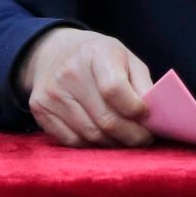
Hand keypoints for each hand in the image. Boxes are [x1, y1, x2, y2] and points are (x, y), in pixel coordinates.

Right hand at [18, 27, 154, 146]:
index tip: (147, 117)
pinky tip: (103, 138)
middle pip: (105, 119)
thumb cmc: (98, 57)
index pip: (115, 89)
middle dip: (131, 136)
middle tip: (144, 139)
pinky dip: (93, 145)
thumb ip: (141, 84)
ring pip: (91, 135)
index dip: (135, 109)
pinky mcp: (40, 110)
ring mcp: (51, 93)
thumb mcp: (124, 58)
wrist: (53, 51)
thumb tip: (155, 116)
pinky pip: (73, 141)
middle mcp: (69, 72)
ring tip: (126, 139)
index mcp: (95, 53)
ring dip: (114, 143)